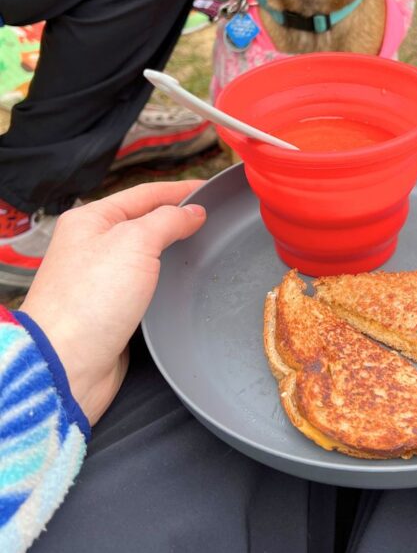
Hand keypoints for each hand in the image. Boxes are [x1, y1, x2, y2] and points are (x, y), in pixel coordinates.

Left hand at [21, 181, 206, 425]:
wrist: (67, 364)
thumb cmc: (91, 299)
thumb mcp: (135, 242)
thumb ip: (168, 220)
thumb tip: (194, 212)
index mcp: (90, 220)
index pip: (144, 194)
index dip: (179, 190)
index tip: (210, 188)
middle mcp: (92, 245)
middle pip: (144, 222)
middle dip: (177, 218)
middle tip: (213, 217)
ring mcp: (100, 278)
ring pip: (145, 254)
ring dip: (172, 249)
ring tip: (204, 244)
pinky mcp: (111, 308)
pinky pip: (144, 283)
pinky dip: (165, 278)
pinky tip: (183, 280)